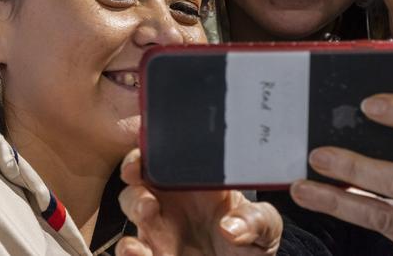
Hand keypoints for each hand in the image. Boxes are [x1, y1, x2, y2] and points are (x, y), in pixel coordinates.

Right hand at [116, 149, 281, 255]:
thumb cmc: (251, 246)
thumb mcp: (265, 228)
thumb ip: (256, 221)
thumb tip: (232, 225)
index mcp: (199, 182)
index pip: (172, 154)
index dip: (158, 146)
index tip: (156, 147)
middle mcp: (173, 199)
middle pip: (142, 173)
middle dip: (136, 168)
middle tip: (146, 172)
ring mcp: (159, 227)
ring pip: (132, 205)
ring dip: (134, 202)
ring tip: (147, 211)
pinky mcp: (151, 254)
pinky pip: (129, 248)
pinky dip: (127, 249)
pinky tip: (136, 250)